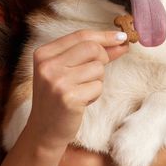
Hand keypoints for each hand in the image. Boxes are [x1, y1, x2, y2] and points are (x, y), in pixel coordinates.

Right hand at [26, 30, 128, 152]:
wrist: (44, 130)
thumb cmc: (58, 97)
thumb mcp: (67, 70)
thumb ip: (90, 53)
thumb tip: (120, 40)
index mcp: (44, 53)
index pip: (80, 35)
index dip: (104, 36)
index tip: (122, 37)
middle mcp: (48, 65)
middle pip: (92, 48)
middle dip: (102, 58)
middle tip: (95, 73)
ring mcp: (57, 81)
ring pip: (98, 68)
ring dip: (97, 80)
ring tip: (81, 91)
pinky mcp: (69, 98)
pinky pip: (98, 87)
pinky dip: (94, 94)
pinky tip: (81, 102)